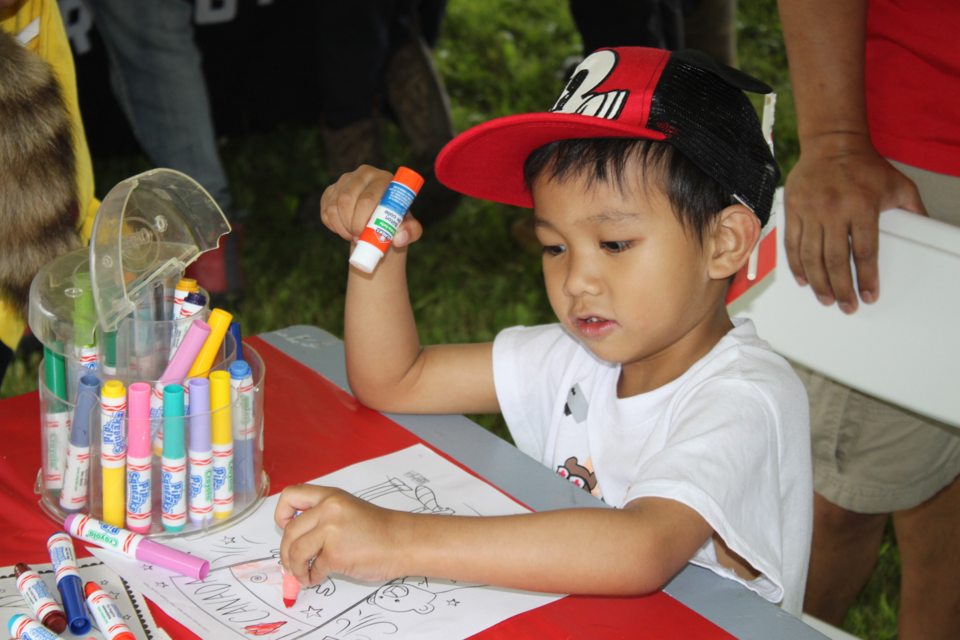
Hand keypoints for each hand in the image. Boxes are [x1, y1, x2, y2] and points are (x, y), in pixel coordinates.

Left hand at [275, 484, 410, 586]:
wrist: (402, 542)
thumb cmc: (379, 530)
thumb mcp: (347, 510)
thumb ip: (322, 517)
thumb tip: (295, 540)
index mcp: (330, 496)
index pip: (291, 495)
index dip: (281, 514)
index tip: (285, 527)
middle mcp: (328, 509)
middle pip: (289, 531)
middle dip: (285, 552)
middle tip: (289, 564)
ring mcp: (331, 530)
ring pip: (296, 552)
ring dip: (295, 568)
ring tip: (303, 575)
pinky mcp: (335, 554)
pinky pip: (312, 568)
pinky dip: (312, 577)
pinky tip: (319, 577)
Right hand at [320, 165, 423, 248]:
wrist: (380, 221)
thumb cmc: (396, 223)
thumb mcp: (409, 229)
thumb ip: (411, 232)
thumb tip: (398, 238)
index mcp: (384, 178)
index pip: (367, 199)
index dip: (362, 220)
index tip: (364, 236)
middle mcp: (364, 173)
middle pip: (347, 200)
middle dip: (349, 224)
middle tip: (357, 238)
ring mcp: (346, 179)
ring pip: (334, 205)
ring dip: (340, 226)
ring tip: (352, 237)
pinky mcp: (332, 188)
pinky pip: (325, 209)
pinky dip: (331, 224)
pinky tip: (343, 230)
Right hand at [783, 134, 926, 312]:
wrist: (832, 143)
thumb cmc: (866, 165)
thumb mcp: (898, 184)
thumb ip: (914, 209)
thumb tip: (928, 230)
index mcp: (862, 206)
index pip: (864, 252)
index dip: (866, 278)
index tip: (868, 296)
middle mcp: (834, 210)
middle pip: (835, 260)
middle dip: (841, 288)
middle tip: (846, 306)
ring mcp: (810, 211)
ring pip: (811, 257)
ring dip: (819, 283)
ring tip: (826, 299)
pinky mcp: (793, 210)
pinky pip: (792, 244)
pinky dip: (797, 265)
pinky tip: (804, 279)